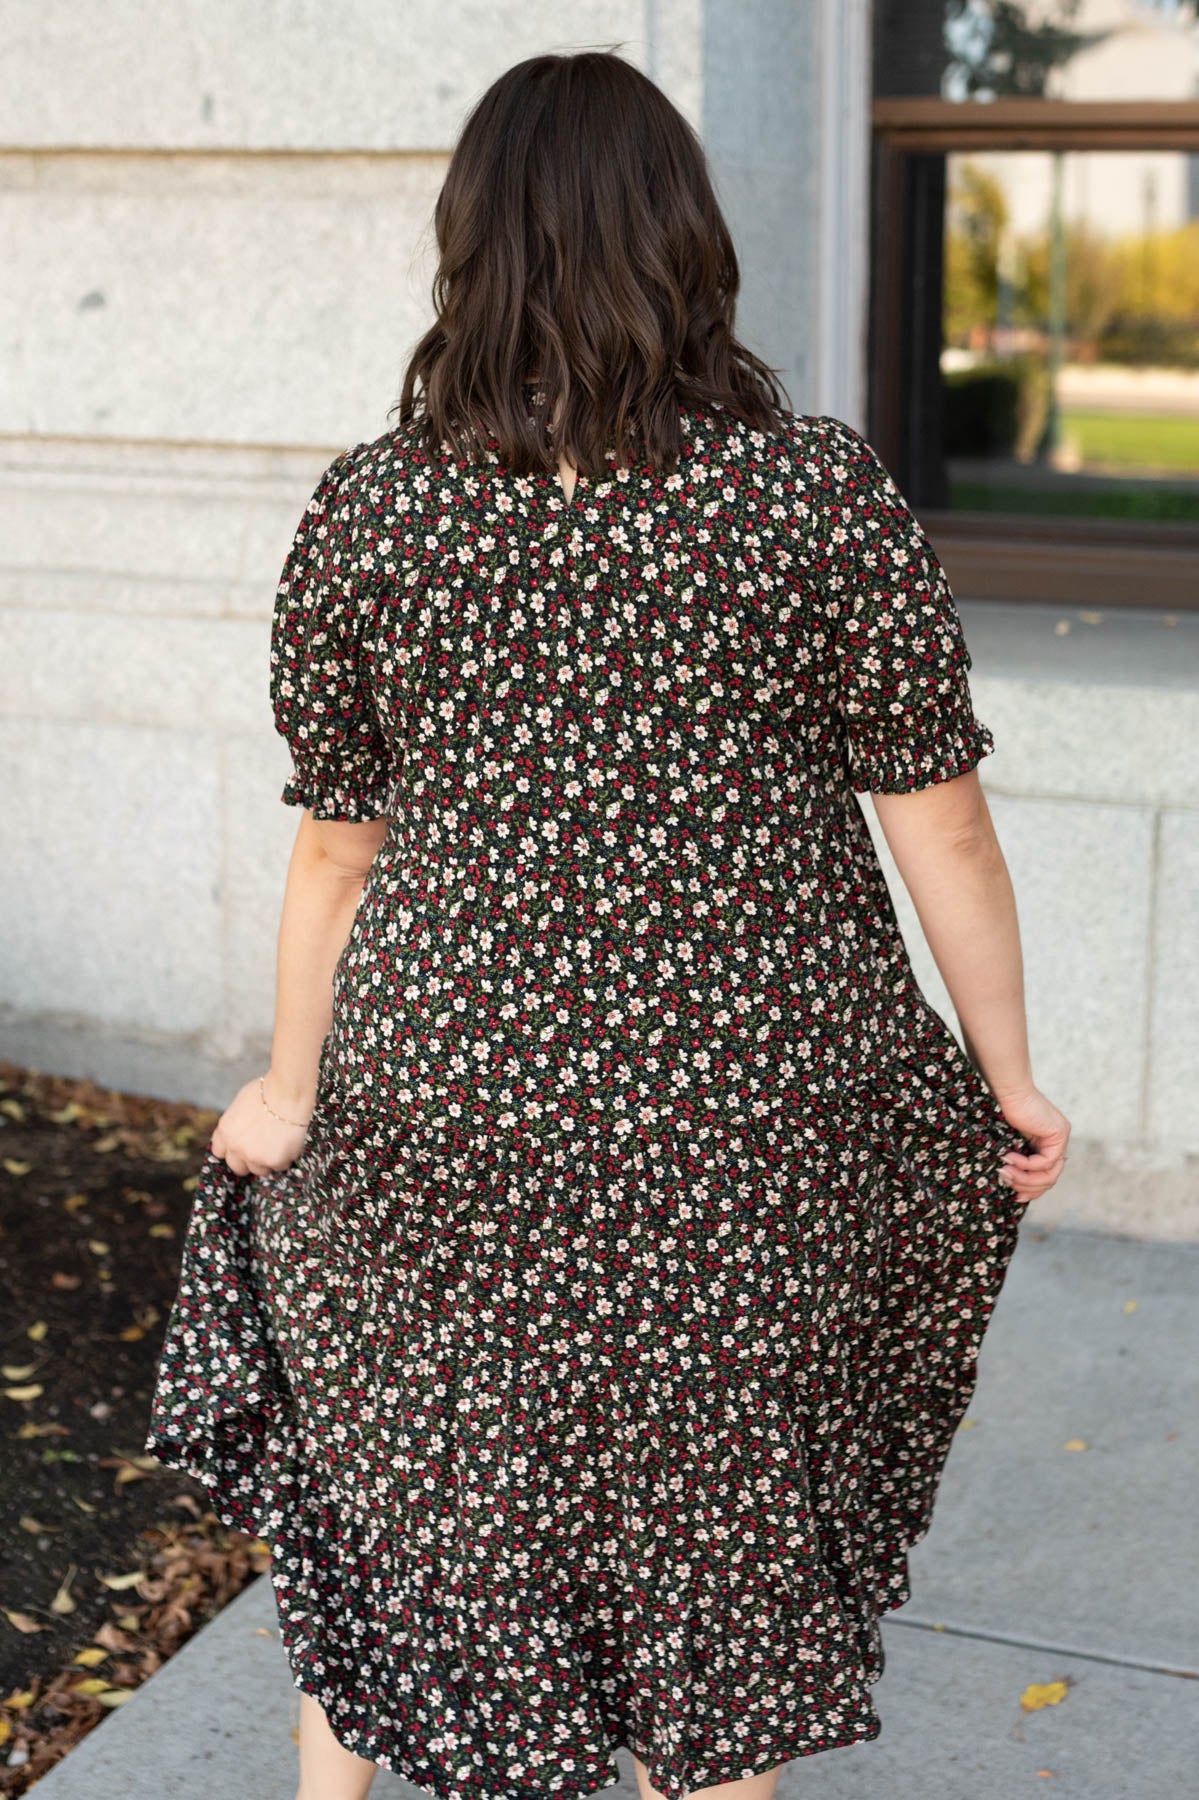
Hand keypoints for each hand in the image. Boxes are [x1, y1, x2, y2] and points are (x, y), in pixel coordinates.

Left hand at [209, 1073, 311, 1177]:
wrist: (287, 1093)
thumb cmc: (268, 1091)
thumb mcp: (241, 1104)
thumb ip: (237, 1123)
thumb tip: (243, 1131)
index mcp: (225, 1131)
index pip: (219, 1152)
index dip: (233, 1150)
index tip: (242, 1147)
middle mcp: (235, 1147)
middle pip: (238, 1167)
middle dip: (249, 1160)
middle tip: (263, 1149)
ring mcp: (254, 1157)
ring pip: (260, 1170)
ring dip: (269, 1160)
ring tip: (280, 1142)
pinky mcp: (274, 1162)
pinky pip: (280, 1166)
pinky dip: (286, 1157)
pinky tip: (290, 1141)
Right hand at [994, 1085, 1070, 1203]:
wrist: (1007, 1090)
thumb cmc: (1001, 1110)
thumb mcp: (1010, 1142)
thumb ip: (1015, 1160)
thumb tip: (1007, 1182)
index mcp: (1046, 1144)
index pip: (1046, 1175)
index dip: (1032, 1190)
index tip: (1015, 1197)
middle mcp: (1057, 1142)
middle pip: (1050, 1179)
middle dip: (1028, 1187)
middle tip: (1009, 1186)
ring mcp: (1060, 1138)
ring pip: (1050, 1174)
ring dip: (1026, 1179)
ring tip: (1006, 1174)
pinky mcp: (1059, 1134)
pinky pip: (1046, 1161)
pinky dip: (1027, 1165)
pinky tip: (1011, 1159)